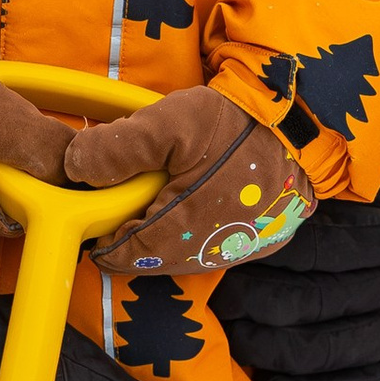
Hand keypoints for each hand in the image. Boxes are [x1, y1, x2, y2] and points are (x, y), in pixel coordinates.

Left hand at [62, 85, 312, 277]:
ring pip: (182, 256)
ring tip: (156, 197)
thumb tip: (73, 169)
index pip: (122, 256)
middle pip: (152, 258)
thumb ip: (117, 148)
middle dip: (133, 234)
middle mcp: (209, 254)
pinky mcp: (260, 242)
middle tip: (123, 199)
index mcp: (180, 232)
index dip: (102, 237)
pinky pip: (212, 247)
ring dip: (163, 234)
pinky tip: (193, 200)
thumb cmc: (235, 122)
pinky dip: (194, 232)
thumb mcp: (168, 122)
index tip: (93, 214)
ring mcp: (238, 251)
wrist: (306, 123)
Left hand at [210, 118, 379, 380]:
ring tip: (225, 328)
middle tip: (211, 290)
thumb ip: (343, 141)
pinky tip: (261, 378)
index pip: (343, 243)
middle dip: (261, 299)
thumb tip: (280, 101)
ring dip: (270, 344)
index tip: (233, 243)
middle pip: (328, 300)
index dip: (285, 249)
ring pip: (331, 349)